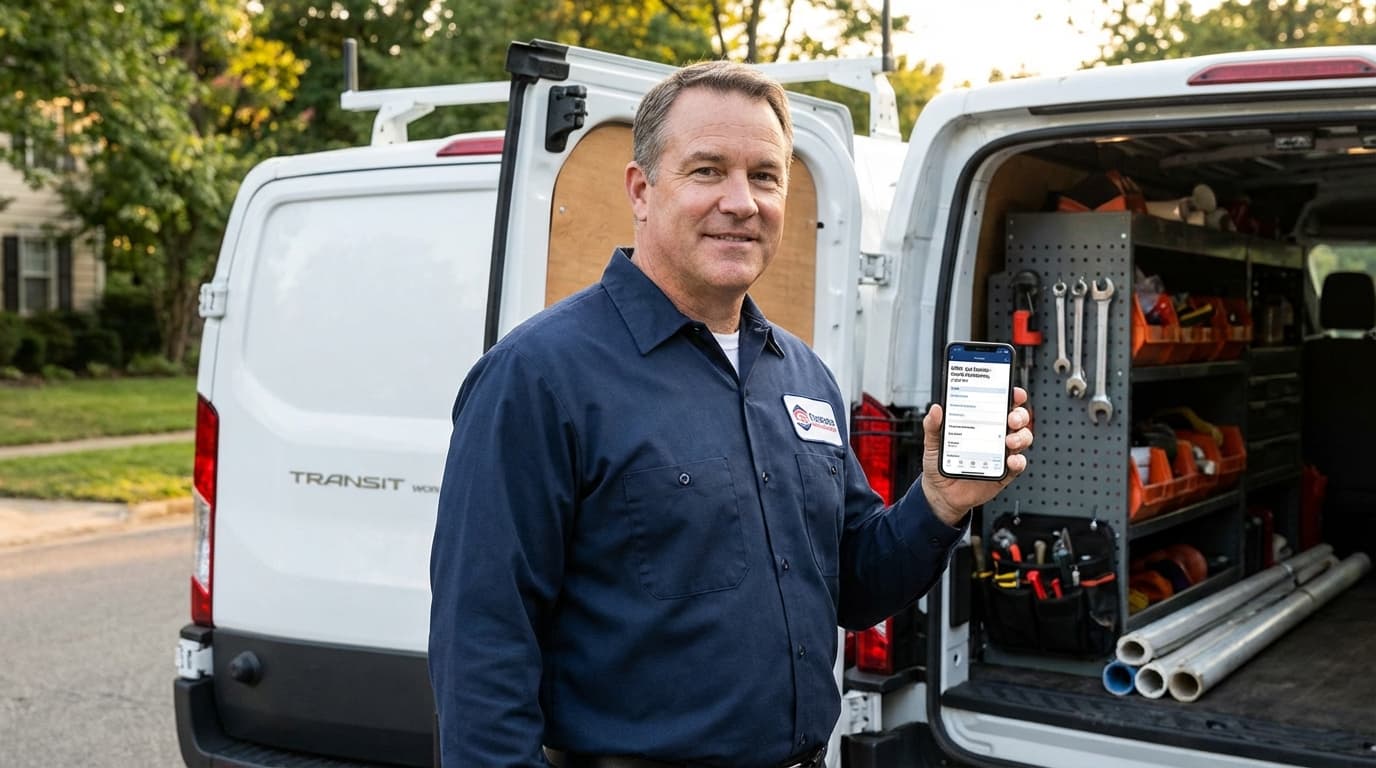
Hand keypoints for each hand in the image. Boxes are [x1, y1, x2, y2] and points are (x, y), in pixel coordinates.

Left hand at [920, 387, 1032, 525]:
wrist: (941, 493)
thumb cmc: (940, 465)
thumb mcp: (933, 444)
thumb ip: (933, 427)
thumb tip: (935, 409)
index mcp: (981, 424)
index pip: (1000, 406)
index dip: (1012, 397)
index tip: (1014, 393)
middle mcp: (994, 436)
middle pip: (1017, 420)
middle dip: (1019, 415)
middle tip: (1011, 418)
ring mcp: (1001, 454)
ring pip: (1022, 439)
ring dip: (1021, 437)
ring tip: (1009, 441)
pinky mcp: (1004, 473)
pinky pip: (1017, 465)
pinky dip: (1018, 461)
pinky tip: (1011, 460)